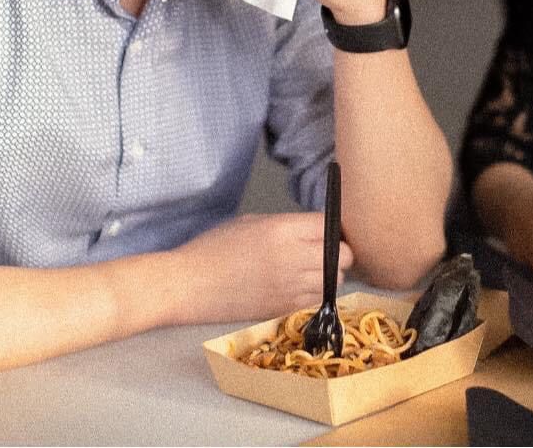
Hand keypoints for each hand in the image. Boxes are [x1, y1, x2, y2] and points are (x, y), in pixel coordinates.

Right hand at [166, 212, 354, 324]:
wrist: (189, 285)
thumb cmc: (215, 248)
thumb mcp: (252, 222)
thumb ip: (288, 226)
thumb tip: (317, 232)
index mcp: (283, 230)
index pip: (330, 225)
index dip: (332, 228)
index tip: (326, 232)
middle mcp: (293, 258)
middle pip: (343, 256)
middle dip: (338, 253)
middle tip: (323, 253)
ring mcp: (290, 287)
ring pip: (335, 282)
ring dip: (329, 276)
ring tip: (310, 272)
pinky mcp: (283, 309)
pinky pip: (317, 301)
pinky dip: (316, 295)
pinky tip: (299, 289)